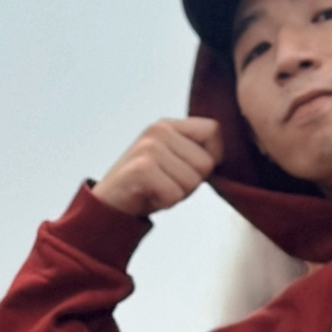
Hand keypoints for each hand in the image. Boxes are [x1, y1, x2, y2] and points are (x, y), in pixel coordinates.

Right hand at [91, 116, 223, 217]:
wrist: (108, 206)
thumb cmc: (147, 188)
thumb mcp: (174, 163)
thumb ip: (195, 153)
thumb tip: (224, 156)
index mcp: (169, 125)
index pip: (214, 131)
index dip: (212, 157)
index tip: (189, 170)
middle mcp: (159, 129)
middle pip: (206, 163)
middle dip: (191, 183)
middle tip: (165, 184)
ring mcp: (149, 146)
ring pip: (192, 181)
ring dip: (177, 194)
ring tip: (155, 189)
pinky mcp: (142, 167)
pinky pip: (175, 193)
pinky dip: (164, 203)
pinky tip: (147, 196)